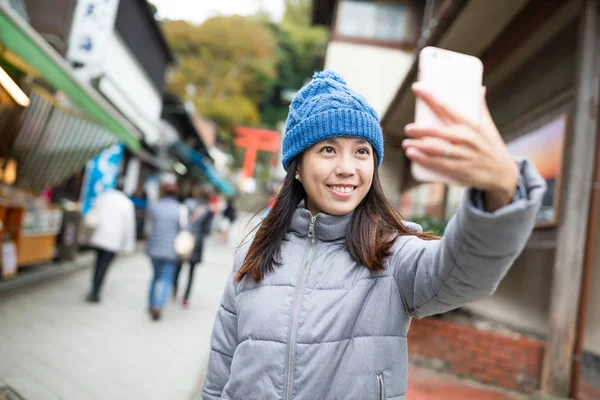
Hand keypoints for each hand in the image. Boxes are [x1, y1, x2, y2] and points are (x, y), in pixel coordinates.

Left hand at [402, 83, 518, 209]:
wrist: (503, 174)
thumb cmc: (492, 146)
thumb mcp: (488, 126)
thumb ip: (480, 108)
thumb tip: (479, 87)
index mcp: (471, 124)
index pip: (447, 108)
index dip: (430, 97)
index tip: (417, 88)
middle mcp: (467, 138)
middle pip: (437, 131)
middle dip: (419, 129)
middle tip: (408, 129)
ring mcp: (463, 155)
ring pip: (435, 148)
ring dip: (417, 145)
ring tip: (406, 143)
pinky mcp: (460, 170)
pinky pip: (438, 164)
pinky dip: (423, 159)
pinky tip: (412, 154)